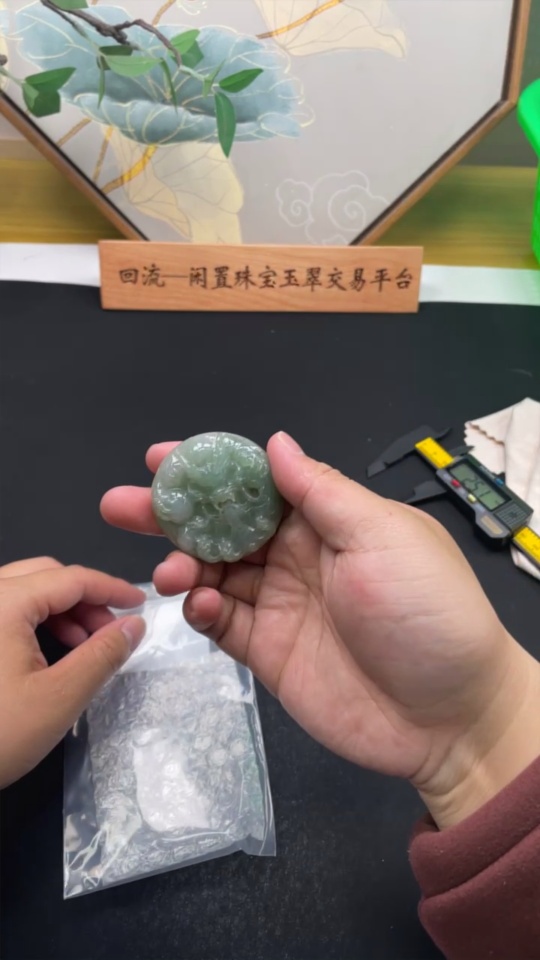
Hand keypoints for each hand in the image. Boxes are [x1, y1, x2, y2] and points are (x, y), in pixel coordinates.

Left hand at [0, 557, 144, 787]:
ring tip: (85, 644)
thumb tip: (133, 625)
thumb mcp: (59, 697)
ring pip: (23, 591)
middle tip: (112, 630)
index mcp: (4, 602)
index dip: (112, 589)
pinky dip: (33, 620)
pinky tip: (48, 652)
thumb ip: (102, 655)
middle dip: (86, 598)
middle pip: (45, 575)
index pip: (71, 578)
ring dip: (60, 610)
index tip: (141, 605)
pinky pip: (4, 610)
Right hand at [101, 434, 539, 827]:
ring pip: (215, 572)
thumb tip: (276, 443)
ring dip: (184, 564)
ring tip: (170, 570)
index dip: (210, 470)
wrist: (449, 716)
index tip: (161, 458)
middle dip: (173, 514)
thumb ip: (322, 492)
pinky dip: (204, 610)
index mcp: (329, 520)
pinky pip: (223, 623)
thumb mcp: (382, 537)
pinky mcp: (270, 652)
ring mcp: (281, 605)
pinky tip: (203, 605)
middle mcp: (299, 557)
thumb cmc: (427, 613)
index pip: (257, 485)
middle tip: (123, 506)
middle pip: (224, 526)